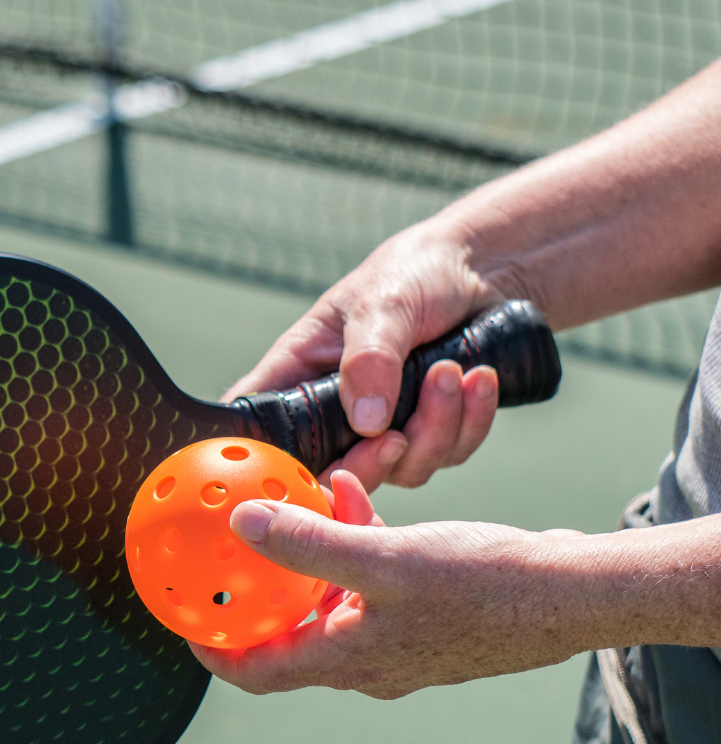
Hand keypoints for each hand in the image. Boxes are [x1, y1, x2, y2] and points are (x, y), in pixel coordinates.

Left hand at [191, 472, 587, 698]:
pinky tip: (363, 501)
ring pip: (335, 596)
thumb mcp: (384, 558)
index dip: (213, 649)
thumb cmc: (483, 585)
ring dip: (318, 551)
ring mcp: (399, 642)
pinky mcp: (427, 617)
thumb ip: (309, 545)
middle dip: (267, 584)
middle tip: (240, 546)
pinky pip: (373, 583)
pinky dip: (359, 547)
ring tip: (314, 499)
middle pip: (292, 629)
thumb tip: (244, 526)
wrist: (569, 595)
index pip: (255, 671)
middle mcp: (367, 661)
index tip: (184, 619)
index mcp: (346, 660)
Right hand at [222, 222, 514, 490]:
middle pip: (333, 475)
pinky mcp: (428, 433)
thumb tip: (366, 423)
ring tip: (453, 371)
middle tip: (400, 434)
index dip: (266, 466)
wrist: (486, 268)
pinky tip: (479, 379)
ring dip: (436, 427)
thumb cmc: (415, 272)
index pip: (258, 433)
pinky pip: (447, 454)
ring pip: (400, 469)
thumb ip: (370, 360)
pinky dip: (468, 422)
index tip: (305, 472)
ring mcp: (382, 429)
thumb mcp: (384, 304)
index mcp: (298, 375)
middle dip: (374, 462)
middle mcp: (334, 411)